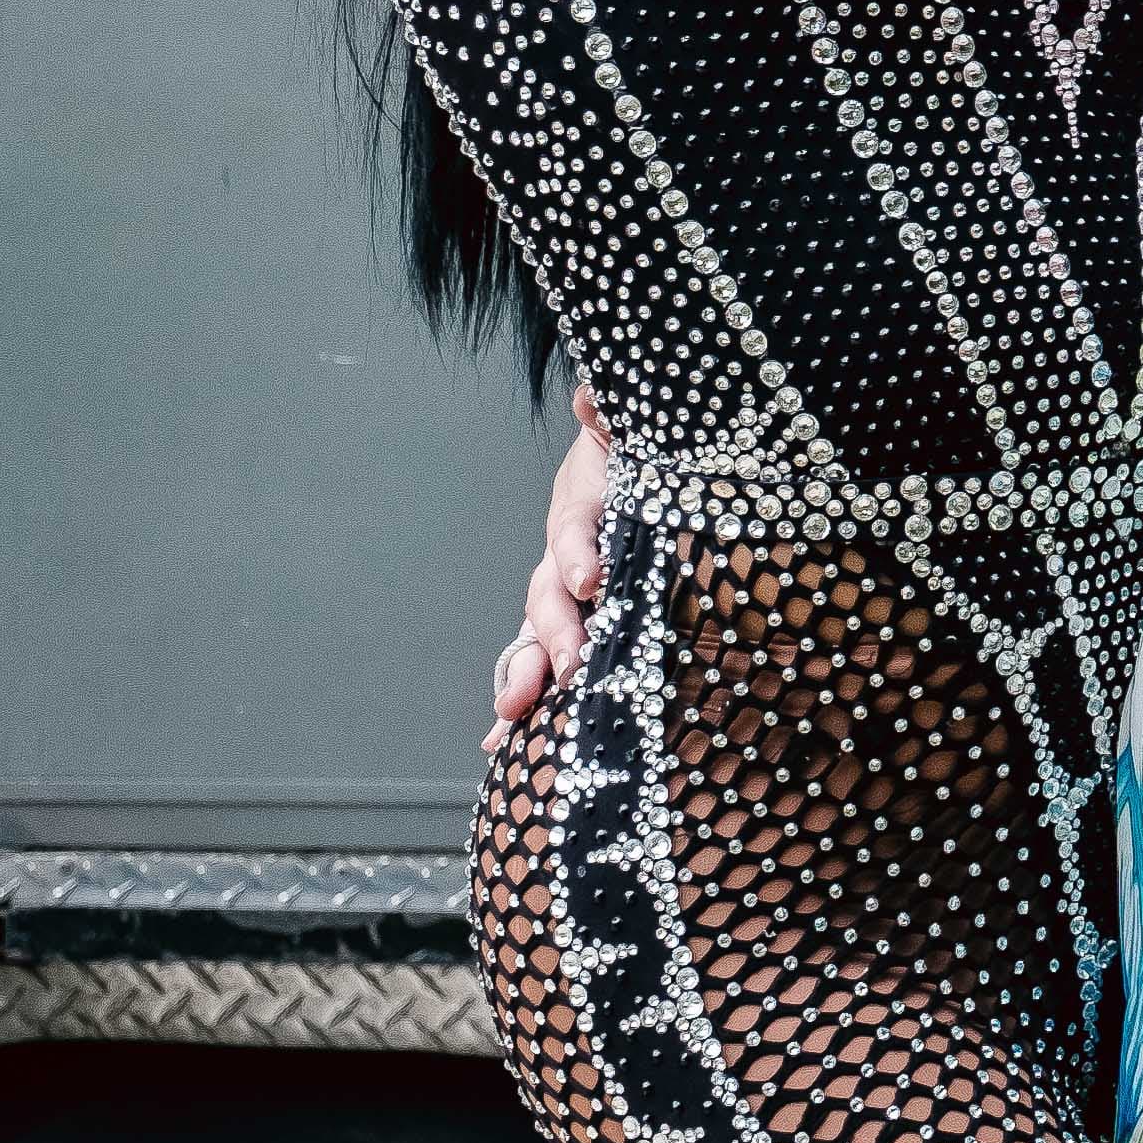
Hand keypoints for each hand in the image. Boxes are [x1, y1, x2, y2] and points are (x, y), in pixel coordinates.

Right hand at [486, 387, 612, 749]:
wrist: (638, 477)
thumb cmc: (643, 464)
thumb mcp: (635, 437)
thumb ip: (614, 419)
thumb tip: (594, 396)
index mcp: (586, 512)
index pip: (575, 533)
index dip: (578, 555)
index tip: (590, 581)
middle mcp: (565, 560)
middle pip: (547, 599)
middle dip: (551, 637)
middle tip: (560, 671)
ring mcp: (561, 598)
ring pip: (533, 639)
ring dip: (522, 676)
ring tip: (513, 714)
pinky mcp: (569, 628)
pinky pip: (538, 667)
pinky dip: (519, 705)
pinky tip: (499, 747)